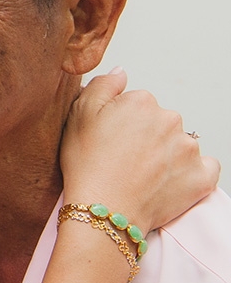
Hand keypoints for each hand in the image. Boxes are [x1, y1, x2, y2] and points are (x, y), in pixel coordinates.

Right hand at [59, 67, 219, 232]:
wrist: (103, 210)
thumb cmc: (87, 165)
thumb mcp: (78, 114)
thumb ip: (102, 85)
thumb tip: (121, 72)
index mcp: (142, 102)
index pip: (137, 104)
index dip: (121, 121)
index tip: (110, 138)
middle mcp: (171, 120)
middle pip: (160, 122)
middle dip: (146, 136)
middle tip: (124, 158)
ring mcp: (189, 149)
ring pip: (180, 143)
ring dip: (167, 154)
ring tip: (142, 173)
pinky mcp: (201, 177)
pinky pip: (205, 167)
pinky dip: (191, 172)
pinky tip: (168, 180)